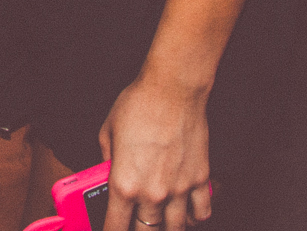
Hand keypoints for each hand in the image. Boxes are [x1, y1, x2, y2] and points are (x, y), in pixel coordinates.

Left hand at [97, 75, 211, 229]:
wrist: (173, 89)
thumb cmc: (140, 104)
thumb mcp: (107, 132)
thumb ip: (105, 160)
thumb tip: (106, 171)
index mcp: (124, 184)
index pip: (115, 227)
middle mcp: (152, 193)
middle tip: (136, 225)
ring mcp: (178, 190)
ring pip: (174, 229)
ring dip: (166, 228)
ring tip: (159, 223)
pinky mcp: (199, 180)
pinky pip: (201, 213)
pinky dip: (193, 219)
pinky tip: (186, 215)